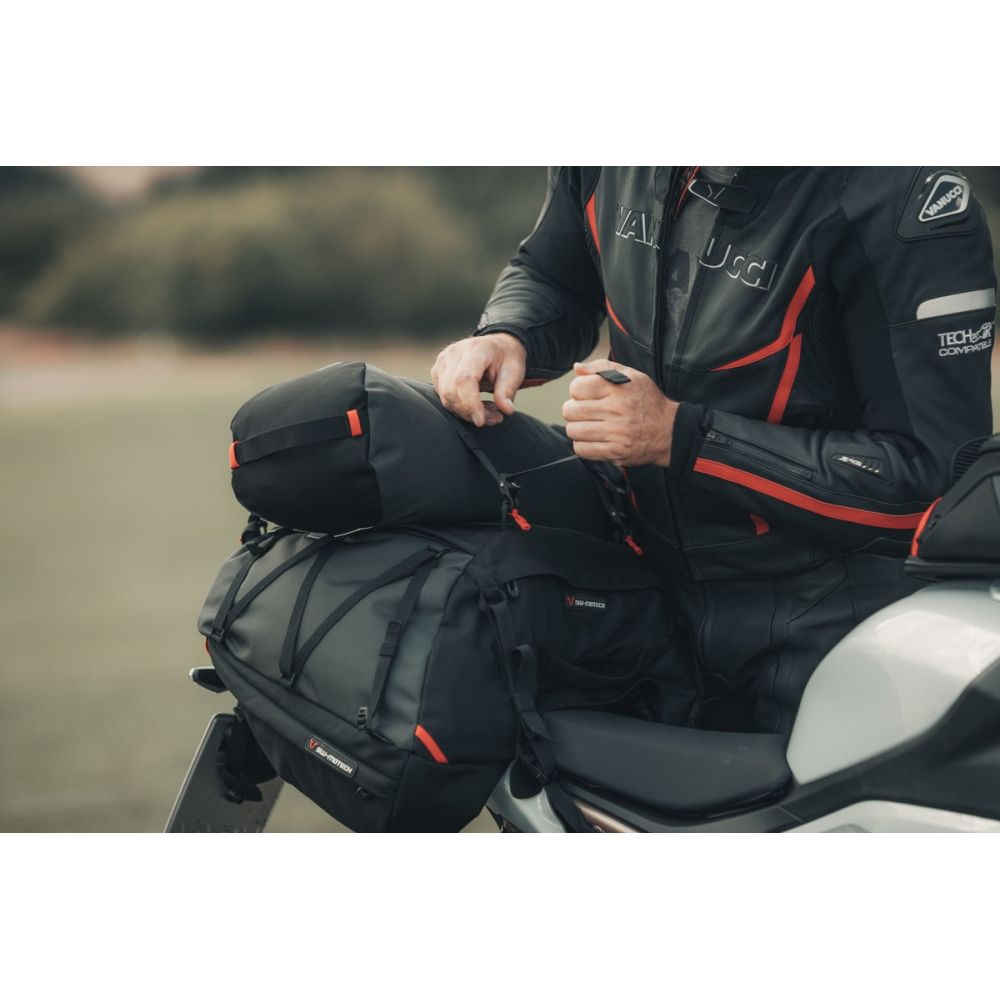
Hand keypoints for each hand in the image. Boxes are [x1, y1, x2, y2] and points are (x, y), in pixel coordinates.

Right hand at [431, 333, 526, 426]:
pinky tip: (477, 405)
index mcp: (475, 349)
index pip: (464, 379)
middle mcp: (453, 354)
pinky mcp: (437, 372)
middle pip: (451, 391)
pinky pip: (444, 397)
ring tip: (489, 412)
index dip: (470, 403)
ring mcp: (442, 362)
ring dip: (466, 412)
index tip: (481, 421)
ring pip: (446, 397)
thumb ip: (508, 390)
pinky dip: (460, 407)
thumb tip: (506, 410)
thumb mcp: (515, 371)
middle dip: (470, 412)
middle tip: (493, 417)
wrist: (496, 346)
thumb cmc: (505, 357)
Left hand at [562, 359, 678, 466]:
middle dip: (573, 410)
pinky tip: (594, 438)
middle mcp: (617, 410)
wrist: (670, 432)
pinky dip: (583, 444)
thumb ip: (602, 368)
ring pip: (573, 431)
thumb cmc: (647, 401)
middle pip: (570, 410)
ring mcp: (616, 433)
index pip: (577, 388)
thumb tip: (576, 367)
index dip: (577, 390)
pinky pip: (581, 450)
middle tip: (585, 411)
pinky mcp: (615, 452)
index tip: (586, 394)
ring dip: (577, 428)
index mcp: (619, 389)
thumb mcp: (632, 376)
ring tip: (589, 425)